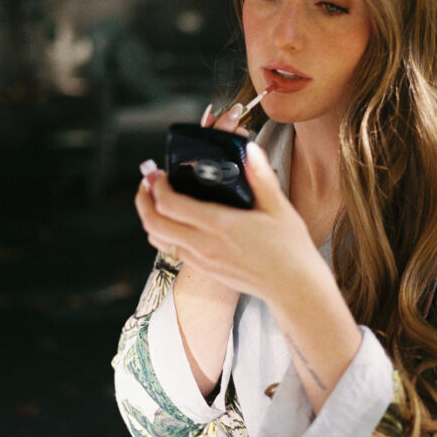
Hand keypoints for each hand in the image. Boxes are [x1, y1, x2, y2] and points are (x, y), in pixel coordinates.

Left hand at [137, 134, 317, 305]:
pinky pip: (171, 251)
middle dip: (143, 200)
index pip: (171, 205)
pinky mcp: (205, 270)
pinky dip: (163, 233)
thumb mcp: (279, 208)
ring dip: (149, 218)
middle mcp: (205, 245)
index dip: (158, 186)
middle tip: (147, 182)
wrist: (293, 287)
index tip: (159, 172)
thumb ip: (261, 176)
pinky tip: (174, 221)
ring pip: (158, 239)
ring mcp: (202, 260)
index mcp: (221, 225)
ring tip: (154, 200)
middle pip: (154, 223)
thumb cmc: (290, 248)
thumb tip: (250, 148)